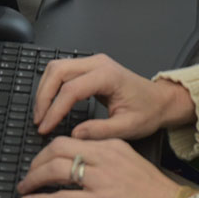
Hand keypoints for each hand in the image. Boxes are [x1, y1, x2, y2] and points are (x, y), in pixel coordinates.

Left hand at [19, 136, 193, 197]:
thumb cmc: (151, 189)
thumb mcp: (128, 160)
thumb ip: (103, 155)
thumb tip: (77, 159)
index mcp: (111, 145)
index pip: (71, 138)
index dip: (50, 149)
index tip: (42, 158)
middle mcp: (104, 158)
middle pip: (58, 148)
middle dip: (37, 160)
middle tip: (30, 172)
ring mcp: (100, 180)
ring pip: (55, 170)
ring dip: (34, 178)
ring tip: (25, 187)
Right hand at [33, 54, 194, 139]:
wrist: (159, 101)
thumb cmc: (147, 112)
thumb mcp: (127, 128)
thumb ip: (101, 132)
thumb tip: (75, 135)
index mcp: (108, 76)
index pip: (71, 89)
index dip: (55, 109)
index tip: (45, 127)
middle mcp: (98, 63)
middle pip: (58, 70)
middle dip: (43, 96)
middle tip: (39, 121)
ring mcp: (93, 62)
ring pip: (56, 67)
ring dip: (44, 90)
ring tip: (41, 114)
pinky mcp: (89, 67)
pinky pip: (62, 71)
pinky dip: (51, 86)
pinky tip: (49, 104)